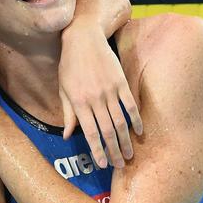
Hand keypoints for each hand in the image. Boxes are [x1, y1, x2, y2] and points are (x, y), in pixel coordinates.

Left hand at [60, 0, 140, 168]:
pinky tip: (139, 131)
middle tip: (121, 165)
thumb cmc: (69, 64)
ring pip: (120, 121)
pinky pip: (130, 104)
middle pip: (107, 130)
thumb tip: (68, 136)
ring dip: (126, 140)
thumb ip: (68, 113)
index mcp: (79, 102)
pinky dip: (136, 119)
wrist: (83, 37)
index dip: (97, 150)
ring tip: (130, 154)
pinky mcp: (120, 81)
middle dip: (114, 150)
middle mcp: (95, 98)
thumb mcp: (64, 89)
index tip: (103, 164)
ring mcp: (109, 90)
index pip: (90, 133)